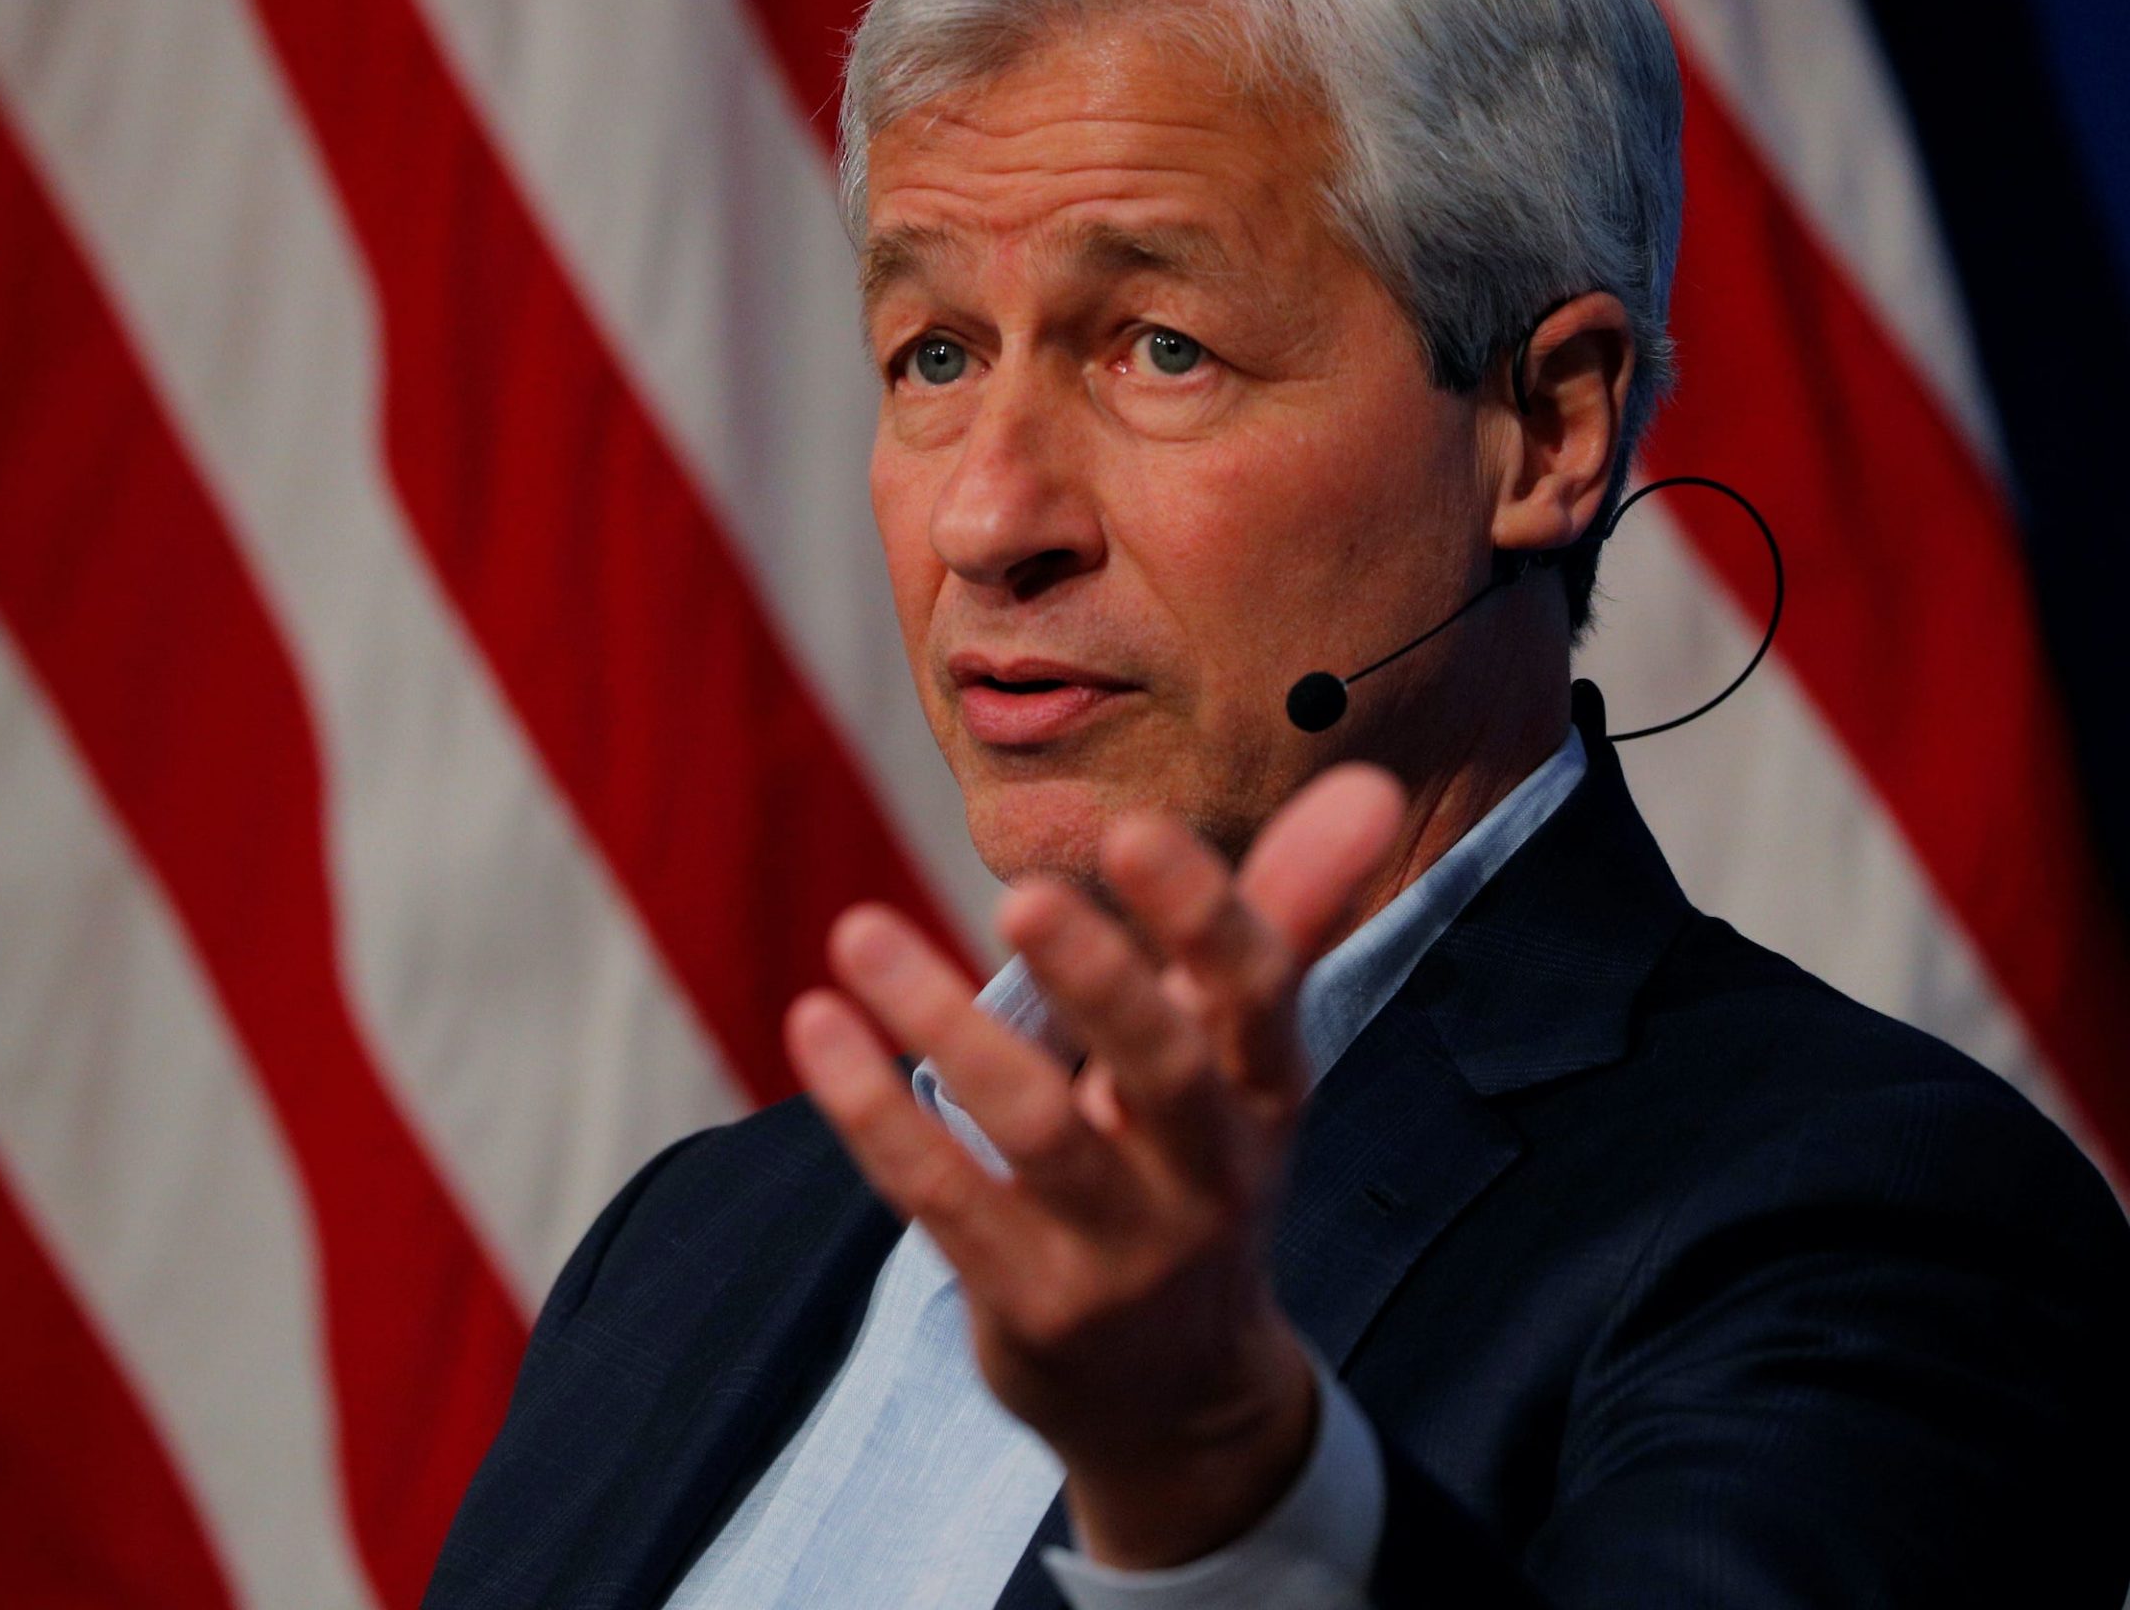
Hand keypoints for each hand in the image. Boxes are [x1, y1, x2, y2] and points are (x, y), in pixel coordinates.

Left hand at [784, 764, 1406, 1568]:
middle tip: (1021, 899)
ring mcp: (1122, 1252)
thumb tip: (1371, 783)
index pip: (1259, 996)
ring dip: (946, 1028)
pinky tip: (816, 1022)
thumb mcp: (1250, 1058)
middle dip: (1100, 983)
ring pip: (1038, 1132)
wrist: (1178, 1403)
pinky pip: (944, 1197)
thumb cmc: (1198, 1169)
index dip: (1203, 916)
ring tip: (858, 930)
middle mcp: (1210, 1174)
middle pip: (1164, 1069)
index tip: (1133, 829)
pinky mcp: (1030, 1303)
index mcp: (1267, 1092)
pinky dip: (874, 1113)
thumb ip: (1287, 914)